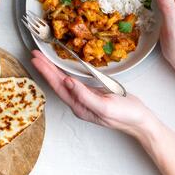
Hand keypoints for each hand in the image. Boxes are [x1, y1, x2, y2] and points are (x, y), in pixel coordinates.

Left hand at [31, 50, 151, 136]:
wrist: (140, 120)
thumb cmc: (125, 114)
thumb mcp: (105, 106)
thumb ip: (85, 95)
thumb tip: (67, 82)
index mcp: (79, 106)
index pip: (57, 86)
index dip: (46, 71)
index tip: (37, 59)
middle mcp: (78, 102)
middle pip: (57, 82)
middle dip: (45, 68)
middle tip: (35, 54)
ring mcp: (84, 97)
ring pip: (63, 80)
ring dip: (52, 69)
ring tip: (43, 58)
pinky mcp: (91, 93)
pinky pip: (73, 80)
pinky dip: (64, 71)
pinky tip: (60, 66)